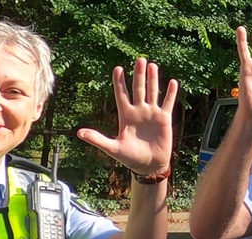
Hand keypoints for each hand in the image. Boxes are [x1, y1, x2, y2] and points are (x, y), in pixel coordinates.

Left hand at [78, 57, 177, 178]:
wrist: (149, 166)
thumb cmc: (130, 158)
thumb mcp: (113, 148)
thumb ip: (97, 139)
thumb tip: (79, 133)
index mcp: (126, 115)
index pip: (122, 94)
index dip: (119, 82)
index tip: (118, 68)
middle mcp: (139, 111)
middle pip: (138, 88)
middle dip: (139, 74)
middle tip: (139, 59)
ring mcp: (152, 114)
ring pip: (152, 92)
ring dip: (153, 79)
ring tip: (152, 65)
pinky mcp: (164, 119)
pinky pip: (168, 103)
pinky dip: (171, 93)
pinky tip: (172, 82)